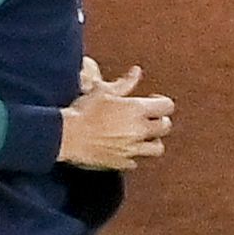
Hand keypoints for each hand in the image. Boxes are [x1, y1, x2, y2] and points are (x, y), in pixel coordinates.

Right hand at [60, 60, 174, 168]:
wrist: (66, 136)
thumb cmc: (83, 111)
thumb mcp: (103, 91)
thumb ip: (125, 82)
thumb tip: (136, 72)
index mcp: (136, 110)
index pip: (167, 106)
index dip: (162, 103)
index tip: (153, 101)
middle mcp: (139, 130)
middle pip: (165, 127)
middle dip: (161, 121)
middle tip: (150, 118)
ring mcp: (132, 148)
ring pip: (157, 148)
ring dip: (153, 141)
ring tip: (143, 136)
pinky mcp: (122, 162)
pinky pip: (136, 161)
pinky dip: (133, 155)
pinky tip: (124, 148)